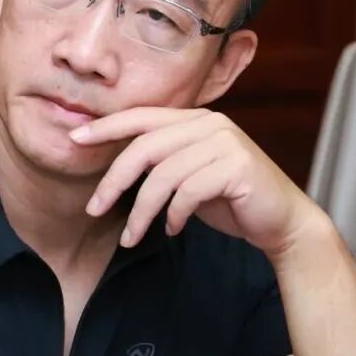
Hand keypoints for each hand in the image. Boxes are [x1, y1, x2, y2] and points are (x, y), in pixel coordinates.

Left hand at [70, 107, 321, 255]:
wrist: (282, 222)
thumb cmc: (230, 201)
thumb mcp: (188, 177)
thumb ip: (160, 165)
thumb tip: (114, 170)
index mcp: (194, 120)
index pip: (140, 117)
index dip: (105, 127)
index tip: (74, 139)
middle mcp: (209, 124)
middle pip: (144, 148)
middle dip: (113, 181)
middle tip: (93, 209)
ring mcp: (225, 143)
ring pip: (163, 175)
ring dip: (141, 212)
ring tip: (131, 237)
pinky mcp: (237, 167)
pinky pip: (188, 192)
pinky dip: (173, 215)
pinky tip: (171, 230)